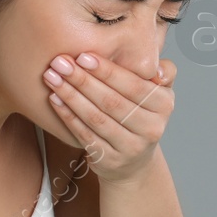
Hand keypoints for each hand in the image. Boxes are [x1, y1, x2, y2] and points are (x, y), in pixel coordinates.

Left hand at [43, 52, 175, 185]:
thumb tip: (157, 69)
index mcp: (164, 106)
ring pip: (96, 118)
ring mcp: (130, 148)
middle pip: (111, 102)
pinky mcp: (109, 161)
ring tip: (52, 77)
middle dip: (83, 80)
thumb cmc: (141, 113)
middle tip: (59, 62)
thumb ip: (163, 71)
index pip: (134, 86)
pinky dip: (68, 116)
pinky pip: (85, 135)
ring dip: (71, 96)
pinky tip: (54, 99)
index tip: (83, 56)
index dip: (107, 71)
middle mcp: (152, 129)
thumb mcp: (159, 91)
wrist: (135, 161)